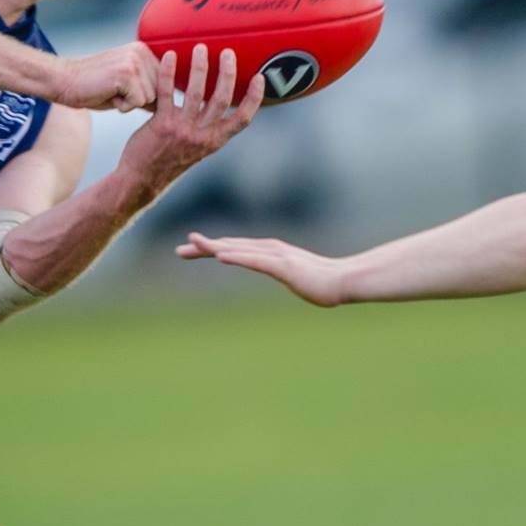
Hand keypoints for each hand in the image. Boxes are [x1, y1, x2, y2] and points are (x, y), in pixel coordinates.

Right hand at [52, 42, 159, 110]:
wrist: (65, 81)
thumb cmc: (95, 87)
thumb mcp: (127, 83)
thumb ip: (148, 86)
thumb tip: (169, 101)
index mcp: (143, 51)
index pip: (163, 83)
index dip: (143, 94)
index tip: (122, 87)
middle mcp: (141, 52)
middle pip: (159, 92)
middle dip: (137, 99)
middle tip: (114, 90)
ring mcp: (134, 61)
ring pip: (150, 98)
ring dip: (130, 103)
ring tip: (112, 91)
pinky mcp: (126, 73)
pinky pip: (138, 102)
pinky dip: (123, 106)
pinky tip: (109, 94)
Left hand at [119, 44, 264, 189]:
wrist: (141, 180)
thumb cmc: (168, 160)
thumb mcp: (196, 149)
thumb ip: (206, 128)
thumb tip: (214, 99)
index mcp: (214, 141)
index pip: (243, 119)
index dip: (254, 98)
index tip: (259, 78)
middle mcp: (202, 136)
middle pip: (222, 99)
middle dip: (227, 73)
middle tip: (227, 52)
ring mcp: (182, 130)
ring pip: (196, 93)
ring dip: (200, 67)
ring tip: (200, 48)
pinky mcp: (162, 125)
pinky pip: (167, 93)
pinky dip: (169, 72)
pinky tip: (170, 56)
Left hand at [177, 231, 346, 306]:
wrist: (346, 281)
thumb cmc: (325, 281)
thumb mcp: (298, 277)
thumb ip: (289, 273)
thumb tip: (288, 274)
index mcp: (272, 252)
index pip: (237, 249)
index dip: (213, 248)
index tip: (192, 250)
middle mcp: (271, 249)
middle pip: (232, 246)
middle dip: (205, 247)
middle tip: (179, 250)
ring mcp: (277, 256)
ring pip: (240, 249)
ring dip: (215, 247)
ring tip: (193, 244)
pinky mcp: (284, 266)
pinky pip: (256, 261)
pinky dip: (237, 256)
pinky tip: (221, 256)